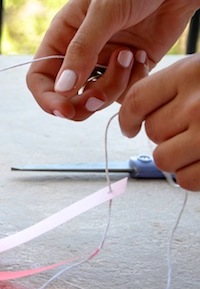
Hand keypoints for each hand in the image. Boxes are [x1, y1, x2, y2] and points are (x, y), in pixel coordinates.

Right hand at [26, 0, 198, 120]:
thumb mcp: (104, 11)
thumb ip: (81, 50)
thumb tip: (62, 89)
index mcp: (62, 37)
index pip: (39, 78)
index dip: (47, 99)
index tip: (64, 109)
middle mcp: (80, 55)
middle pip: (66, 98)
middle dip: (83, 102)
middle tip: (99, 95)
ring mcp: (104, 65)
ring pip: (97, 99)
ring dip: (114, 85)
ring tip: (130, 56)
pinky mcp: (129, 71)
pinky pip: (124, 94)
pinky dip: (134, 82)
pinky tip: (142, 57)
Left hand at [120, 54, 199, 190]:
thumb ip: (171, 87)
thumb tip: (133, 109)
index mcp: (189, 75)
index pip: (135, 101)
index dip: (129, 118)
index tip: (129, 126)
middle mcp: (196, 105)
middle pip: (150, 131)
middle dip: (163, 134)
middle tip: (187, 129)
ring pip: (162, 158)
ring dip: (175, 157)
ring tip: (197, 145)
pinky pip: (186, 180)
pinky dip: (192, 175)